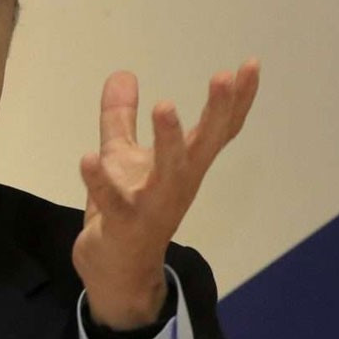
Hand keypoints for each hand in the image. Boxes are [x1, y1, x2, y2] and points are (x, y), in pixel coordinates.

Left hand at [72, 59, 259, 329]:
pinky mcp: (121, 225)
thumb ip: (121, 118)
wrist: (116, 274)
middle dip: (216, 112)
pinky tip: (87, 158)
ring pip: (167, 173)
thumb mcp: (122, 157)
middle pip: (203, 146)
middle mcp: (177, 184)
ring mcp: (152, 206)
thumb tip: (122, 74)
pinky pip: (112, 202)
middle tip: (224, 76)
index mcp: (184, 167)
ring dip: (169, 141)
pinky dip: (100, 181)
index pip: (217, 130)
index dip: (237, 99)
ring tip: (165, 105)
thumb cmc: (126, 211)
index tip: (251, 64)